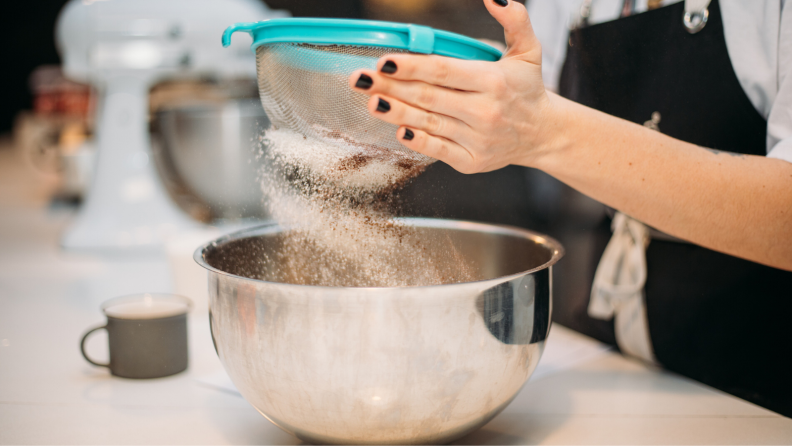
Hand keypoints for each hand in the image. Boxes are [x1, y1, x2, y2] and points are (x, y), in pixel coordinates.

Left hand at [349, 0, 549, 173]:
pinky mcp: (472, 161)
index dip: (411, 67)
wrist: (542, 134)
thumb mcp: (528, 50)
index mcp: (493, 80)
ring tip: (371, 101)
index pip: (444, 71)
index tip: (384, 62)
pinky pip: (438, 150)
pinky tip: (398, 130)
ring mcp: (477, 139)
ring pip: (429, 123)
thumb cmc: (526, 89)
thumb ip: (514, 20)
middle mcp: (485, 111)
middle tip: (360, 79)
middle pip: (429, 96)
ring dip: (397, 113)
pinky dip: (417, 141)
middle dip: (391, 87)